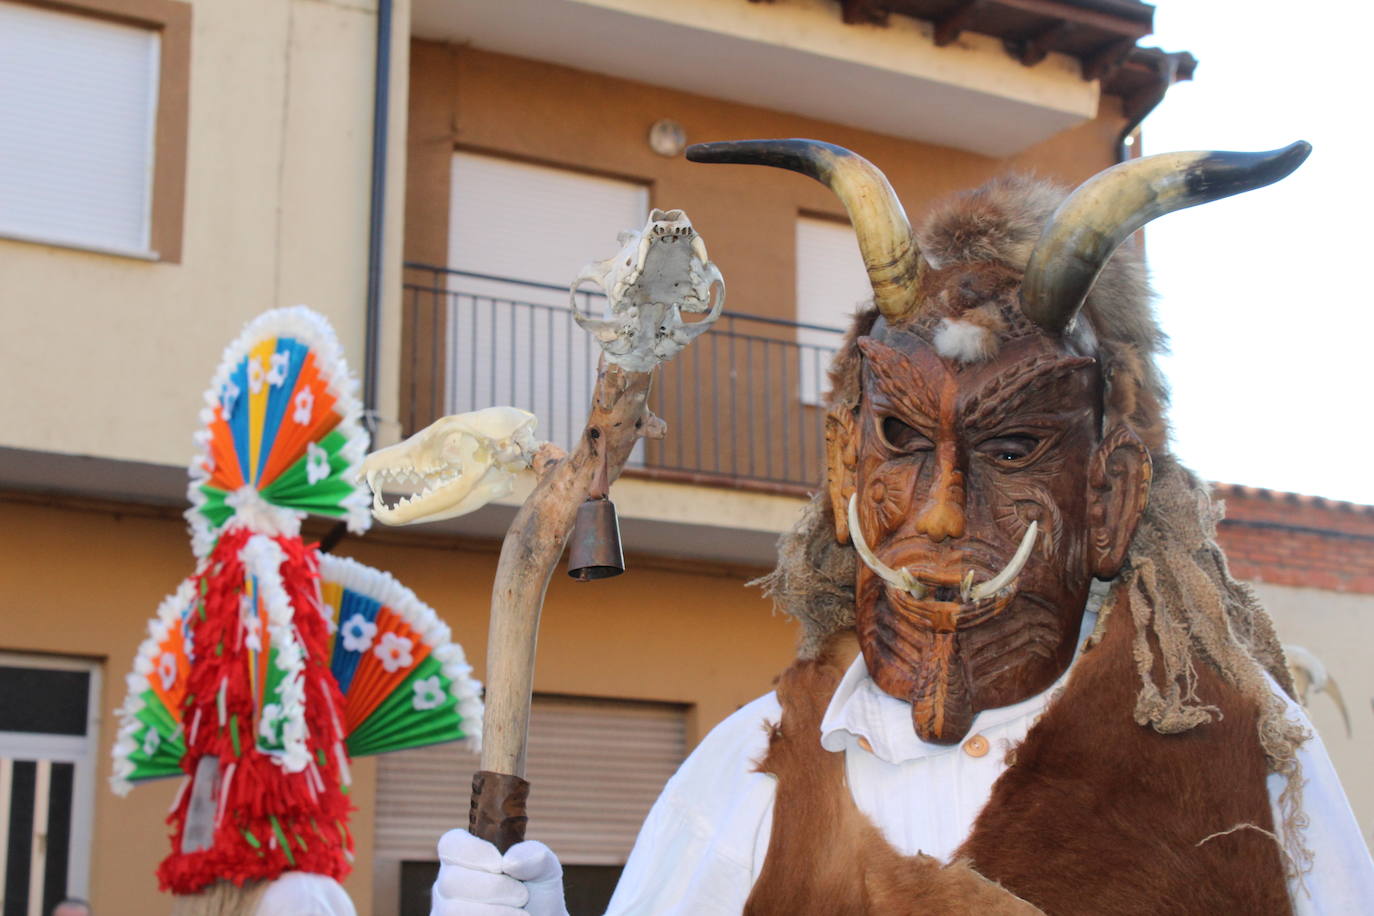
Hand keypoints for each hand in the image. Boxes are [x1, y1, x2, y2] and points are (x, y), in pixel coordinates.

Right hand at [431, 829, 568, 915]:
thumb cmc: (538, 894)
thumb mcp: (544, 868)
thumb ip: (533, 855)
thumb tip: (508, 862)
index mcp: (465, 857)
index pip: (450, 844)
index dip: (472, 852)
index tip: (500, 864)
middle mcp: (448, 883)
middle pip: (451, 880)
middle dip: (493, 888)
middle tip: (522, 895)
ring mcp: (445, 909)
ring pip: (453, 909)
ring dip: (494, 912)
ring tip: (520, 914)